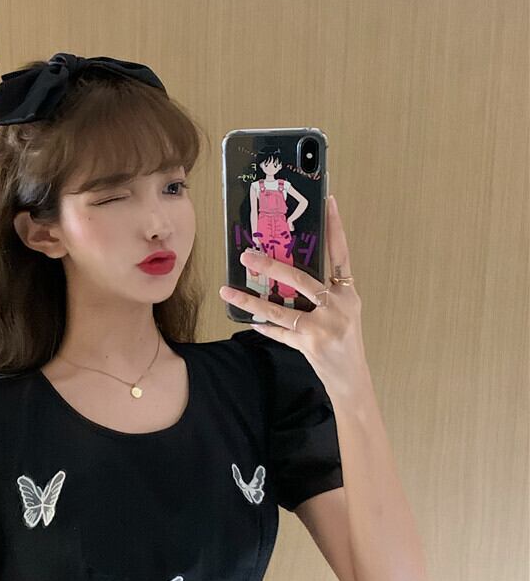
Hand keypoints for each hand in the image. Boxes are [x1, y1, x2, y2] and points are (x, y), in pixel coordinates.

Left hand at [219, 195, 367, 396]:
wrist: (352, 379)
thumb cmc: (344, 341)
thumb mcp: (343, 312)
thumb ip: (324, 292)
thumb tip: (286, 272)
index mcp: (349, 293)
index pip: (341, 254)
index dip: (335, 227)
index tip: (327, 201)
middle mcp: (339, 306)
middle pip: (300, 278)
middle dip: (270, 266)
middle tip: (247, 255)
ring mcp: (324, 326)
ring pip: (279, 308)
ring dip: (249, 300)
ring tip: (227, 291)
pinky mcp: (310, 344)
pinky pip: (279, 331)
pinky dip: (263, 326)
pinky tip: (248, 321)